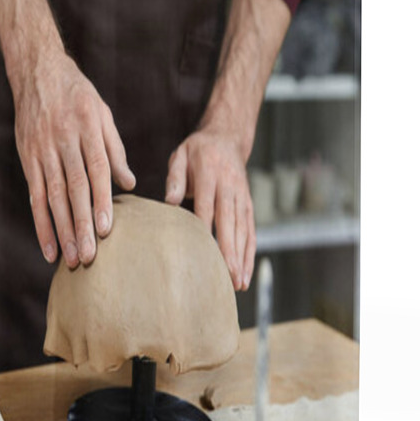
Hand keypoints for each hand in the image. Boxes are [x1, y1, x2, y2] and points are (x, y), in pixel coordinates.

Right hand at [13, 51, 135, 267]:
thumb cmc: (77, 95)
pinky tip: (48, 247)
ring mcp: (41, 150)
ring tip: (71, 258)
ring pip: (52, 196)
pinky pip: (34, 195)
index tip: (107, 229)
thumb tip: (130, 184)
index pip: (96, 170)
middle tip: (89, 256)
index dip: (102, 200)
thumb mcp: (102, 114)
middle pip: (73, 189)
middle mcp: (63, 140)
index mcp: (87, 127)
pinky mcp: (27, 158)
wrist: (37, 72)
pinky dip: (41, 223)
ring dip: (62, 230)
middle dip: (82, 225)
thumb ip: (115, 149)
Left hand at [165, 127, 254, 290]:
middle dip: (230, 251)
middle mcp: (230, 186)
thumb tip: (169, 202)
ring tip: (238, 283)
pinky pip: (251, 230)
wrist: (227, 138)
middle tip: (228, 276)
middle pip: (229, 222)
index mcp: (209, 173)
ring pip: (244, 230)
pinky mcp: (249, 204)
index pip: (207, 205)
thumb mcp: (180, 155)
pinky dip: (249, 252)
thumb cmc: (196, 151)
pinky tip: (246, 272)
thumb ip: (174, 178)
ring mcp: (242, 196)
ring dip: (242, 257)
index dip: (206, 229)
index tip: (203, 252)